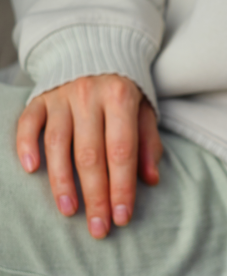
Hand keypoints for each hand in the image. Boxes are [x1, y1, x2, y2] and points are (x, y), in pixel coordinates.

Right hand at [16, 74, 161, 238]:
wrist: (96, 48)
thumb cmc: (125, 90)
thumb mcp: (145, 110)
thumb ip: (149, 143)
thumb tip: (150, 180)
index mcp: (121, 98)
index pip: (122, 151)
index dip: (122, 187)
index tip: (122, 217)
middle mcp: (90, 96)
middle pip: (91, 154)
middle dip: (96, 195)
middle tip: (98, 228)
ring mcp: (61, 96)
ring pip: (58, 144)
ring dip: (62, 181)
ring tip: (69, 210)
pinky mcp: (39, 97)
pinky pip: (28, 123)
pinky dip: (27, 146)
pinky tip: (32, 170)